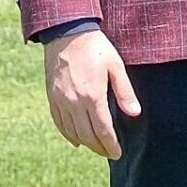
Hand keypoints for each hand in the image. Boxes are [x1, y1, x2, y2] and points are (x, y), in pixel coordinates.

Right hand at [44, 28, 140, 159]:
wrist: (67, 33)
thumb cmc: (96, 48)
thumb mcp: (115, 66)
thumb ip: (125, 92)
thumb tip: (134, 114)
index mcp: (92, 95)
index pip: (103, 130)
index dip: (110, 145)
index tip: (117, 153)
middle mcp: (74, 102)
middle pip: (87, 135)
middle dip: (99, 148)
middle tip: (109, 153)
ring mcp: (60, 100)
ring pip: (72, 132)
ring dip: (85, 143)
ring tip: (97, 147)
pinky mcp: (51, 97)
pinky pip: (59, 122)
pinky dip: (68, 134)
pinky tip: (76, 140)